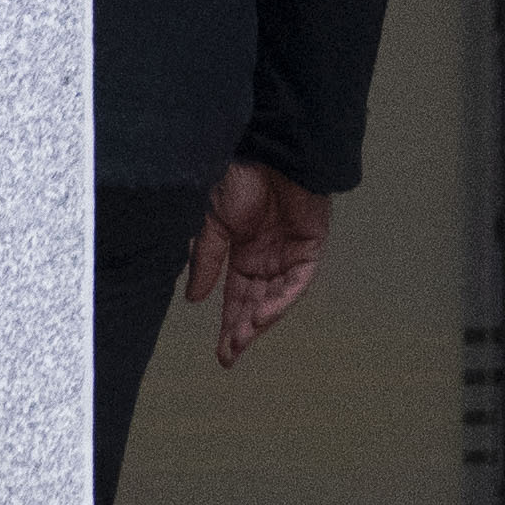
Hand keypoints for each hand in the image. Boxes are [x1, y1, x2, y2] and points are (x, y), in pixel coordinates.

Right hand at [182, 161, 336, 367]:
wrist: (268, 149)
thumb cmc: (239, 175)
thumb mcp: (211, 223)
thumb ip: (206, 261)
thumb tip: (194, 299)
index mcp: (242, 251)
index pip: (236, 296)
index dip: (228, 322)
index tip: (220, 351)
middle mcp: (267, 256)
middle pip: (255, 302)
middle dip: (242, 330)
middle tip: (229, 356)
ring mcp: (290, 251)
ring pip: (277, 296)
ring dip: (259, 320)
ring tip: (241, 341)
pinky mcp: (310, 245)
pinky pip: (298, 279)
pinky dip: (281, 298)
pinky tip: (262, 316)